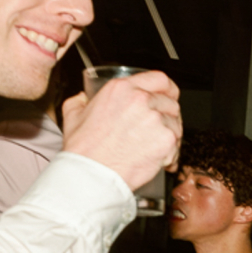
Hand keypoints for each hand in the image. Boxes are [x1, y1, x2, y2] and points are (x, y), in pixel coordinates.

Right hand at [60, 70, 183, 188]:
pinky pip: (178, 143)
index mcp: (122, 88)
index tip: (167, 96)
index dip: (166, 89)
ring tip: (152, 146)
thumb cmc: (84, 149)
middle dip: (166, 116)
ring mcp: (156, 118)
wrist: (93, 173)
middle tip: (156, 129)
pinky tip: (157, 158)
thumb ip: (80, 101)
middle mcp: (141, 99)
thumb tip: (84, 97)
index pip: (159, 79)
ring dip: (169, 134)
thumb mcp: (73, 115)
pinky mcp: (166, 139)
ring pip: (176, 122)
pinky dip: (171, 153)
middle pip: (170, 102)